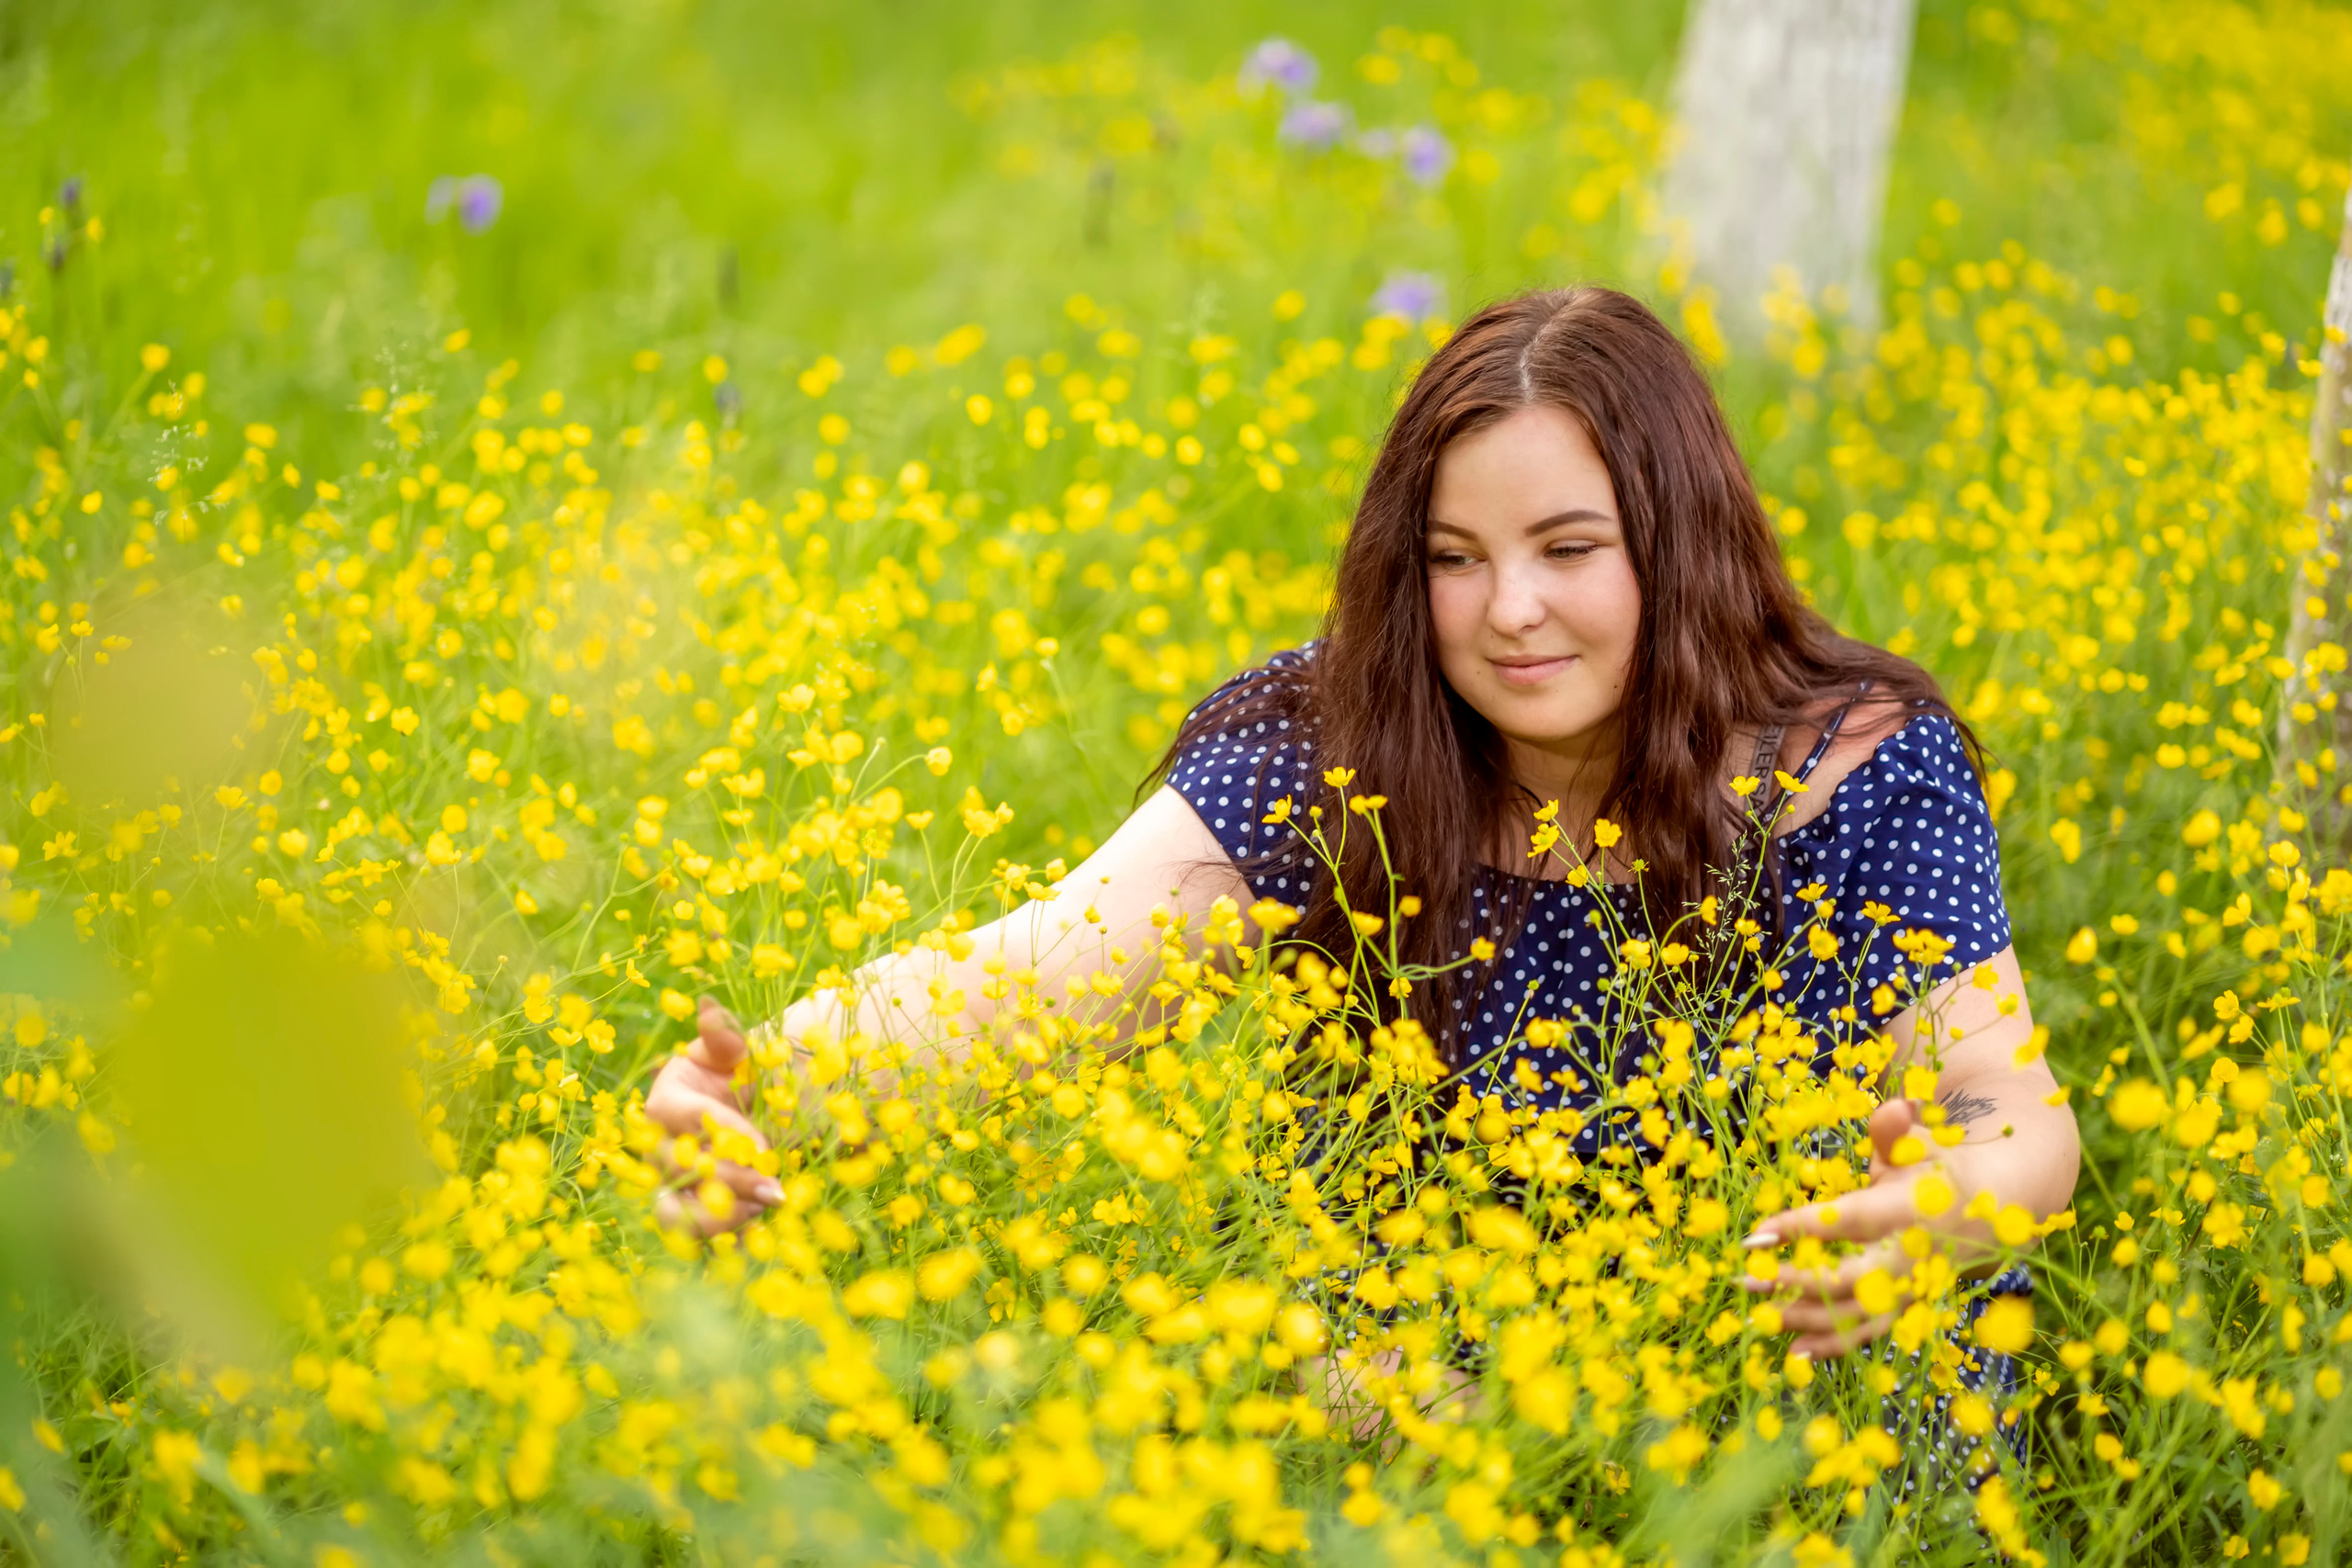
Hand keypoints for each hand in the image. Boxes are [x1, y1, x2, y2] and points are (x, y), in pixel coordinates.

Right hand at [643, 995, 782, 1235]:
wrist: (785, 1114)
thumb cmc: (766, 1078)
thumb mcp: (752, 1055)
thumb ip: (729, 1040)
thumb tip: (708, 1010)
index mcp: (669, 1099)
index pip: (681, 1118)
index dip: (723, 1133)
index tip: (764, 1145)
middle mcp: (659, 1146)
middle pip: (675, 1170)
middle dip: (726, 1181)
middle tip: (774, 1189)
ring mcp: (671, 1185)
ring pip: (672, 1216)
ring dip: (718, 1220)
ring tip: (765, 1211)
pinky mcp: (692, 1216)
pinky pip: (696, 1241)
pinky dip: (727, 1240)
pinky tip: (763, 1234)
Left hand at [1740, 1098, 1996, 1357]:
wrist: (1990, 1215)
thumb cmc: (1935, 1170)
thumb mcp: (1920, 1143)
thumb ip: (1896, 1131)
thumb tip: (1893, 1105)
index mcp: (1908, 1211)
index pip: (1849, 1222)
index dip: (1802, 1229)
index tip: (1756, 1235)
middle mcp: (1910, 1259)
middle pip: (1849, 1281)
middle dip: (1796, 1283)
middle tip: (1746, 1280)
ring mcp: (1909, 1291)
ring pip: (1856, 1316)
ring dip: (1804, 1320)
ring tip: (1756, 1317)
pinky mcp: (1907, 1310)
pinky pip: (1867, 1333)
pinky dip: (1831, 1346)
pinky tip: (1791, 1353)